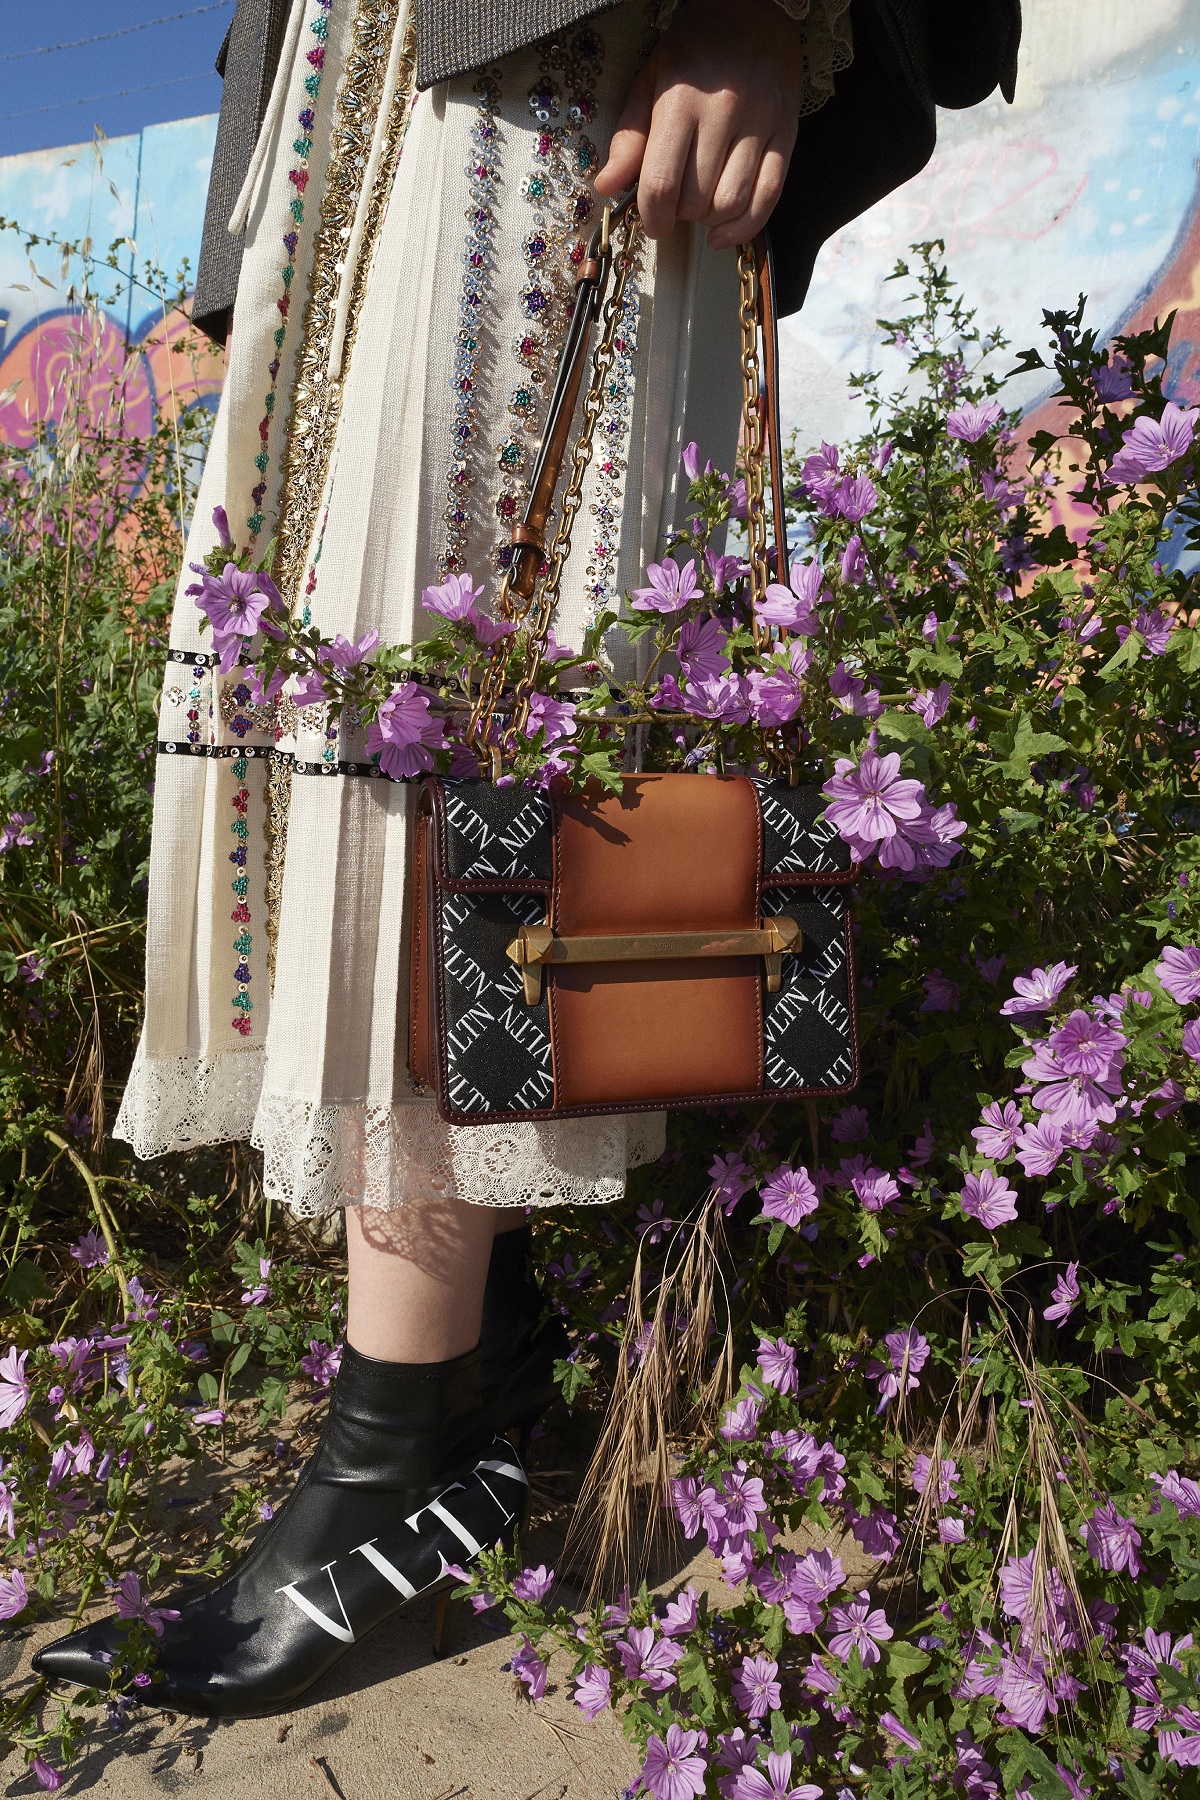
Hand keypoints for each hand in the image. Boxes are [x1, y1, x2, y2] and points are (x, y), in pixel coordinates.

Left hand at [594, 0, 806, 250]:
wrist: (753, 7)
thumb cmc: (694, 48)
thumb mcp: (650, 80)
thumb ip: (629, 136)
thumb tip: (606, 187)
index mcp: (680, 102)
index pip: (661, 185)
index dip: (652, 218)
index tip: (652, 222)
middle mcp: (722, 114)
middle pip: (695, 200)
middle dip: (680, 214)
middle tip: (678, 199)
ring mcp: (760, 124)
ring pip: (730, 203)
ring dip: (709, 219)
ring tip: (701, 203)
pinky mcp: (787, 132)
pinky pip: (769, 196)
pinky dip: (745, 226)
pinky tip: (724, 232)